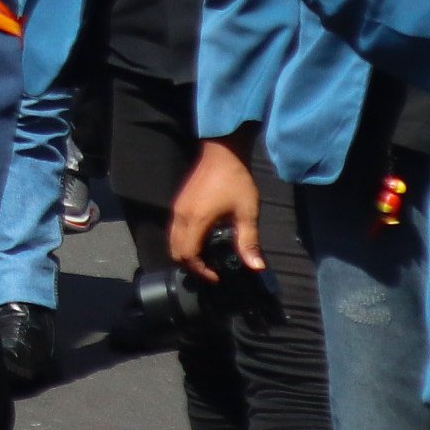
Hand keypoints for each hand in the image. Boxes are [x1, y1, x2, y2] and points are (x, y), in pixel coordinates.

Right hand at [169, 137, 261, 276]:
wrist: (222, 152)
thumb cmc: (236, 181)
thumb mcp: (247, 212)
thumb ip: (249, 241)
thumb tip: (257, 267)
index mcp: (196, 220)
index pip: (188, 255)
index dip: (201, 271)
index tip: (217, 277)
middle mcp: (181, 216)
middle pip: (175, 251)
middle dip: (191, 266)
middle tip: (211, 271)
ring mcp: (177, 208)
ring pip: (172, 240)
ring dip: (186, 254)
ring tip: (207, 259)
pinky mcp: (179, 203)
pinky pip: (174, 230)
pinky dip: (183, 242)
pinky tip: (203, 241)